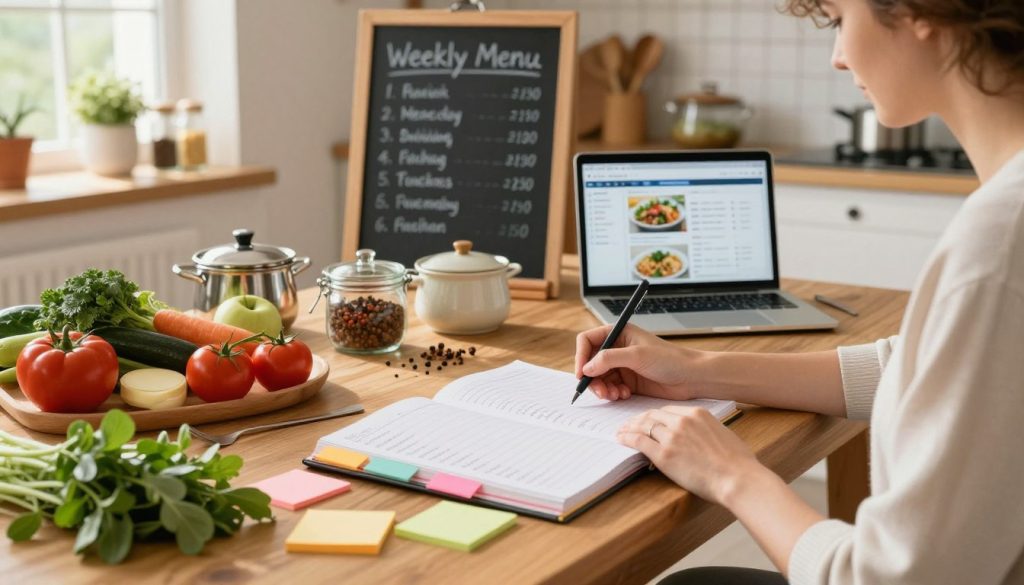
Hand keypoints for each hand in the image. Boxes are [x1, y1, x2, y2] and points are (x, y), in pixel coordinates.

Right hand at [574, 324, 704, 400]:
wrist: (691, 377)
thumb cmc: (670, 360)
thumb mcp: (637, 355)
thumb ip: (609, 359)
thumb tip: (586, 368)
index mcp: (619, 333)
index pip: (588, 340)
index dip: (581, 356)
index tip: (581, 373)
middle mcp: (618, 348)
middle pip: (590, 362)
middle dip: (592, 378)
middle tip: (600, 391)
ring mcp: (622, 365)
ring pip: (599, 378)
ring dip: (602, 388)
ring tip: (614, 395)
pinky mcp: (628, 381)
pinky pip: (610, 387)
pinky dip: (612, 393)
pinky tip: (624, 395)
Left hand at [617, 406, 762, 504]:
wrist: (737, 477)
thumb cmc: (737, 462)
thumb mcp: (723, 434)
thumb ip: (707, 430)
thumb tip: (701, 436)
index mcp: (698, 414)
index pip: (668, 411)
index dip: (655, 416)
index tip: (648, 419)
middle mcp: (682, 421)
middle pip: (653, 415)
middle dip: (639, 419)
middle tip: (630, 424)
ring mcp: (672, 436)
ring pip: (644, 426)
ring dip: (630, 427)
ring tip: (622, 431)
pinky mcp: (664, 454)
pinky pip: (639, 441)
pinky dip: (627, 438)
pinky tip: (621, 439)